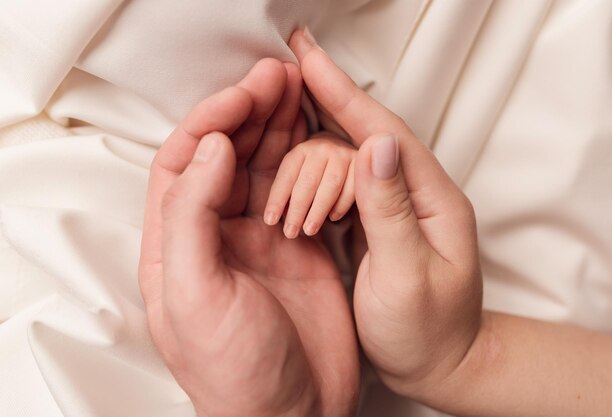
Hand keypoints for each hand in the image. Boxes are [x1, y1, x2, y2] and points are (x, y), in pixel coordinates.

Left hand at [138, 59, 358, 416]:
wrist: (295, 412)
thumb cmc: (236, 372)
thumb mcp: (196, 295)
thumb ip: (192, 216)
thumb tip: (211, 149)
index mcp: (178, 243)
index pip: (183, 162)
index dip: (210, 120)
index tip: (243, 95)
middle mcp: (216, 234)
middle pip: (226, 154)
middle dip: (248, 110)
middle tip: (277, 77)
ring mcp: (260, 237)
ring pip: (264, 164)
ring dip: (279, 124)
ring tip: (298, 89)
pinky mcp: (299, 244)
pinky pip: (300, 187)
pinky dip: (309, 157)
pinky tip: (319, 135)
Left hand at [264, 133, 355, 237]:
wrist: (344, 149)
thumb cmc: (315, 171)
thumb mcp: (298, 175)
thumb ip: (287, 193)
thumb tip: (277, 217)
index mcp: (301, 151)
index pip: (286, 177)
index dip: (277, 200)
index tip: (269, 221)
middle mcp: (322, 148)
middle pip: (308, 182)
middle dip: (297, 210)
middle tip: (290, 233)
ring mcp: (344, 154)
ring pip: (331, 186)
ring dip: (318, 211)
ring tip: (309, 230)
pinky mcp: (361, 164)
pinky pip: (352, 188)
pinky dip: (341, 205)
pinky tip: (332, 218)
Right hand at [290, 29, 481, 395]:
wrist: (437, 363)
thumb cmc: (428, 331)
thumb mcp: (409, 276)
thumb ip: (392, 210)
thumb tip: (374, 145)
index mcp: (432, 199)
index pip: (383, 131)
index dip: (344, 93)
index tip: (308, 59)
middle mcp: (414, 193)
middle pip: (364, 131)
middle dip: (326, 96)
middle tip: (289, 65)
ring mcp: (393, 206)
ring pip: (348, 155)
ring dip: (312, 135)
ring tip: (279, 109)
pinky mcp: (374, 221)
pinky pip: (341, 181)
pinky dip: (313, 164)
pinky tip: (292, 151)